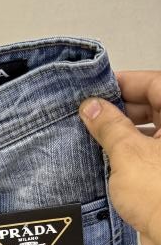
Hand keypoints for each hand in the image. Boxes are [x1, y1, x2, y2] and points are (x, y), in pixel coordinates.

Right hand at [78, 71, 160, 244]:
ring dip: (123, 134)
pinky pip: (149, 156)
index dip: (125, 84)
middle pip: (154, 107)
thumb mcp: (127, 153)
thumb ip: (109, 125)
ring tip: (94, 139)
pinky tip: (106, 160)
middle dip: (121, 110)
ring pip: (151, 133)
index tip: (97, 90)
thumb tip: (93, 107)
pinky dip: (129, 155)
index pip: (156, 84)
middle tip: (90, 117)